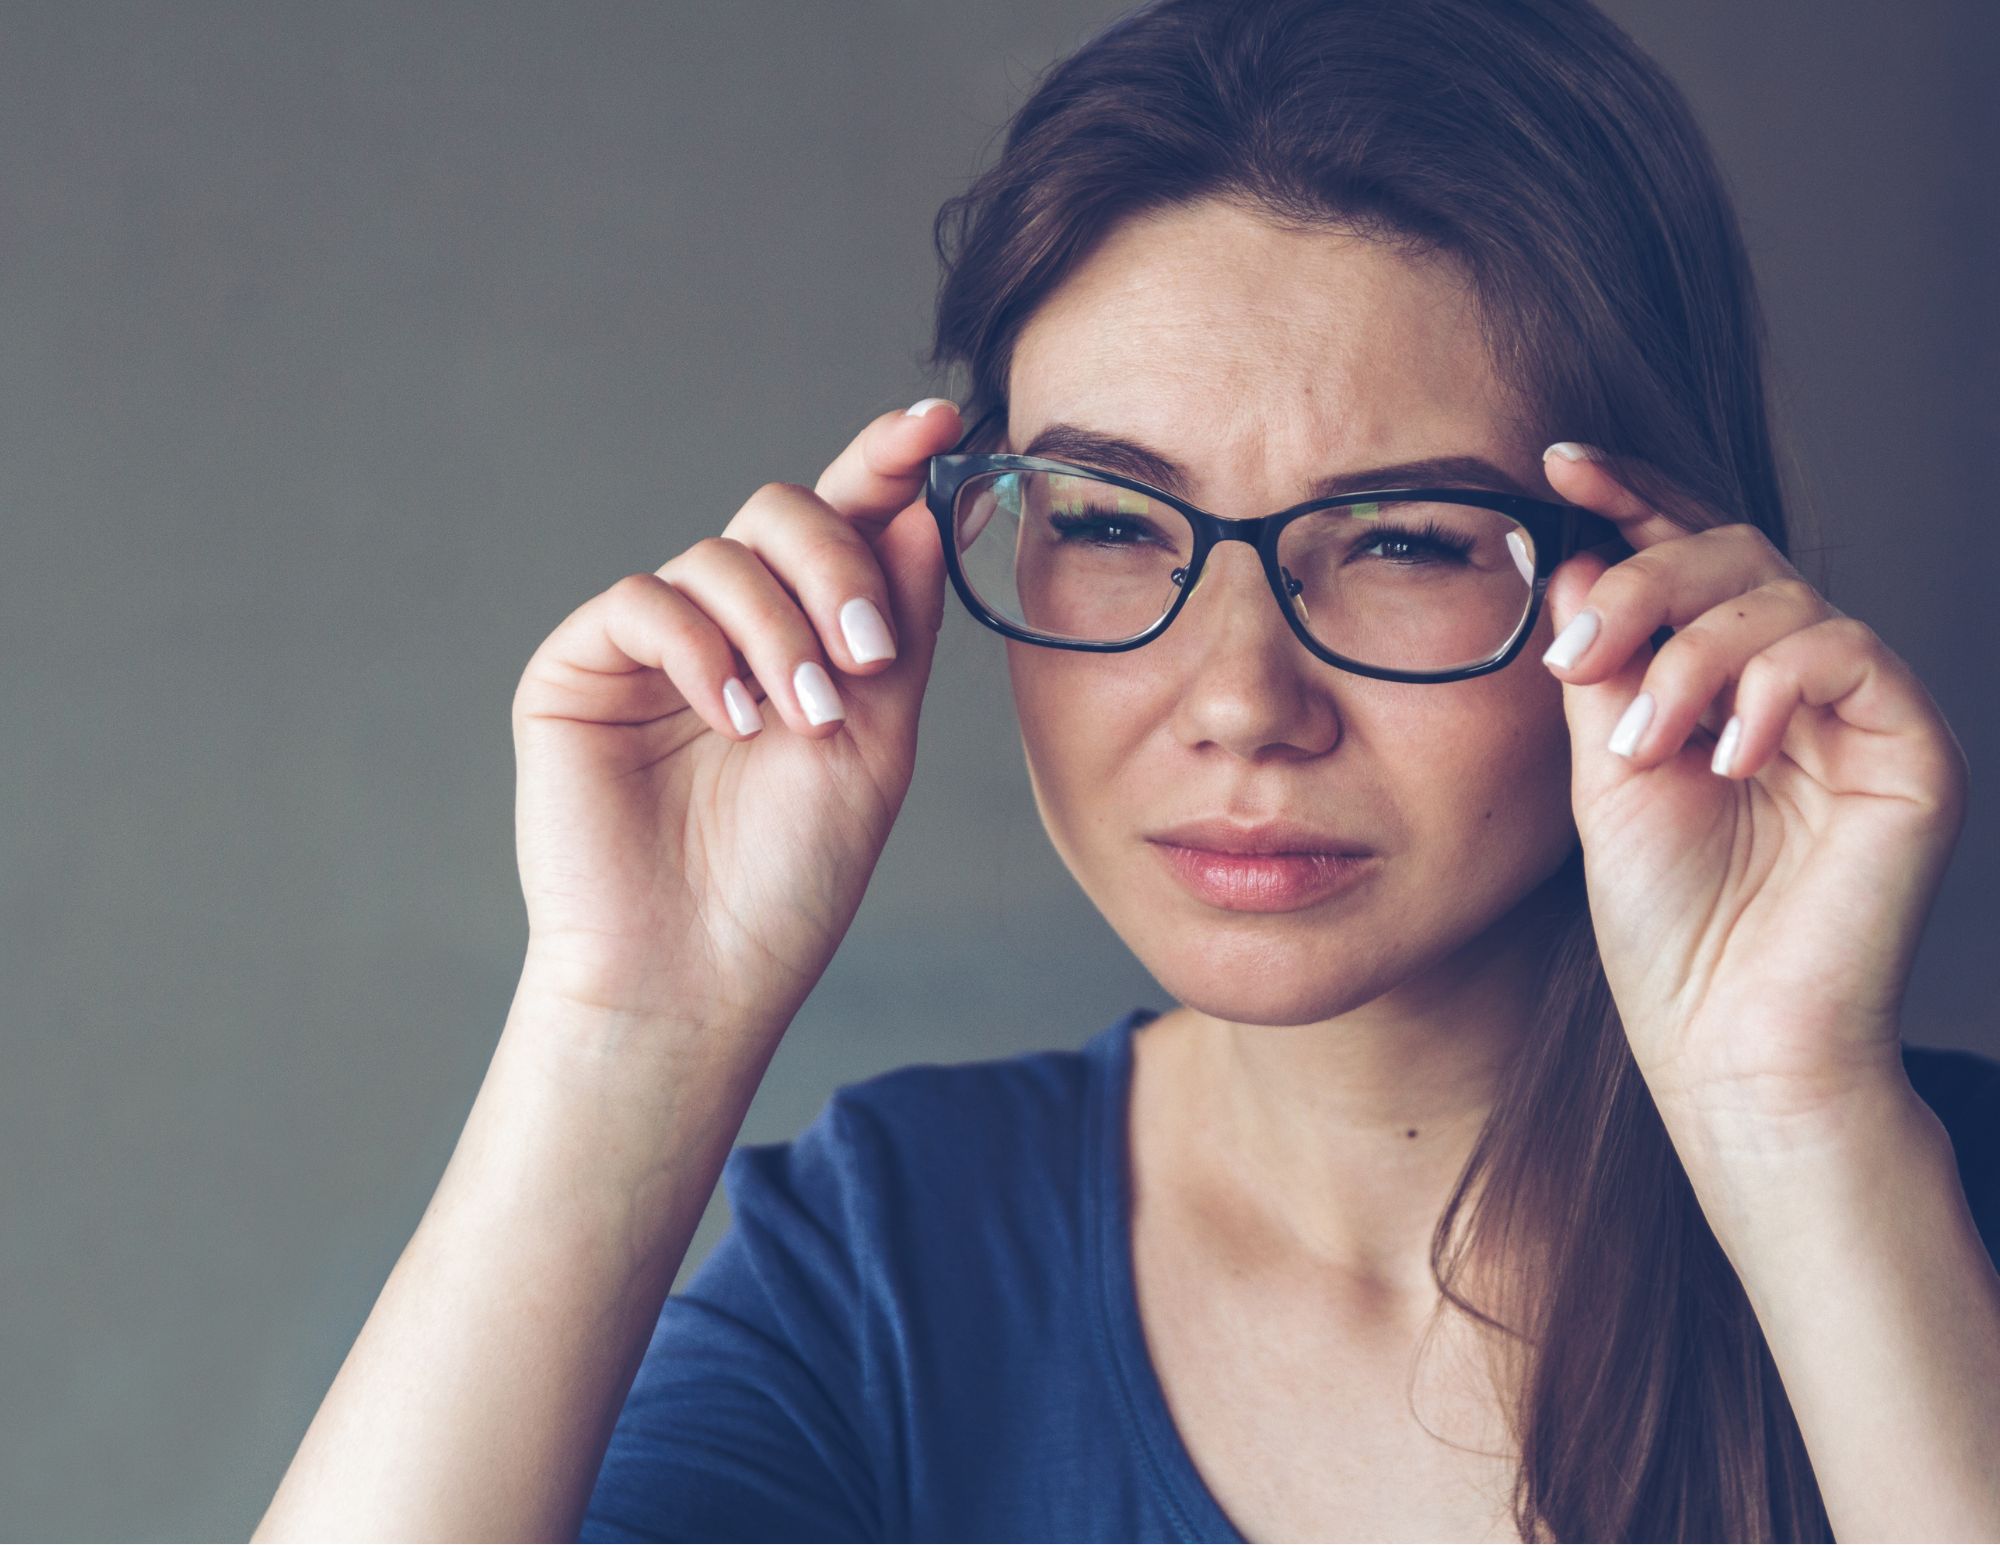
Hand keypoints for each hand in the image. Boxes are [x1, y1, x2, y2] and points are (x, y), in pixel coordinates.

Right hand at [508, 399, 961, 1037]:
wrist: (700, 974)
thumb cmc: (791, 877)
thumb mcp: (879, 742)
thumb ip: (899, 625)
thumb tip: (925, 508)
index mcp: (805, 637)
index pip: (845, 524)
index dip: (886, 463)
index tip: (940, 424)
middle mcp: (730, 627)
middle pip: (781, 514)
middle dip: (837, 564)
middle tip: (868, 654)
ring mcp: (654, 645)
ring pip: (719, 557)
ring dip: (779, 630)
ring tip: (802, 722)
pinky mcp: (581, 668)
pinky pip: (645, 602)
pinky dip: (703, 648)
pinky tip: (734, 718)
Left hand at [1536, 443, 1968, 1130]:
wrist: (1729, 1040)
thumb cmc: (1668, 925)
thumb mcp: (1604, 772)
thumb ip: (1601, 665)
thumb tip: (1578, 556)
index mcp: (1724, 681)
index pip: (1688, 558)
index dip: (1629, 497)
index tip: (1554, 462)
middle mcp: (1797, 682)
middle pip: (1732, 554)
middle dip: (1642, 583)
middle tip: (1574, 652)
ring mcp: (1860, 710)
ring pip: (1780, 596)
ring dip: (1688, 656)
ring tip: (1638, 746)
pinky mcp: (1914, 745)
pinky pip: (1846, 652)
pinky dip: (1767, 689)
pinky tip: (1721, 759)